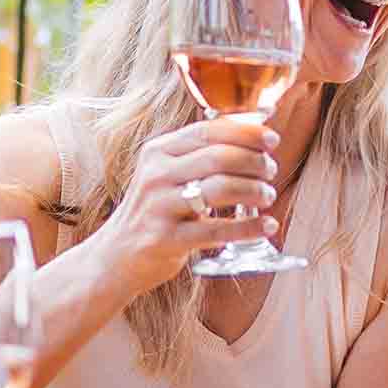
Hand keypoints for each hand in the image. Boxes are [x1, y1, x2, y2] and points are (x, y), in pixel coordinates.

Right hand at [95, 118, 281, 297]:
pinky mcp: (166, 239)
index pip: (208, 131)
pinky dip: (249, 228)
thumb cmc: (154, 212)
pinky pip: (217, 230)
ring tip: (268, 196)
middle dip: (254, 162)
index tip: (272, 140)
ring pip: (220, 189)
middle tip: (271, 171)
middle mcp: (156, 175)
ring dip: (254, 191)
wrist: (116, 256)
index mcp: (158, 152)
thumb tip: (252, 140)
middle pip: (218, 158)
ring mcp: (159, 207)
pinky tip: (268, 226)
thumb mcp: (166, 176)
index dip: (246, 133)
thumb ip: (198, 157)